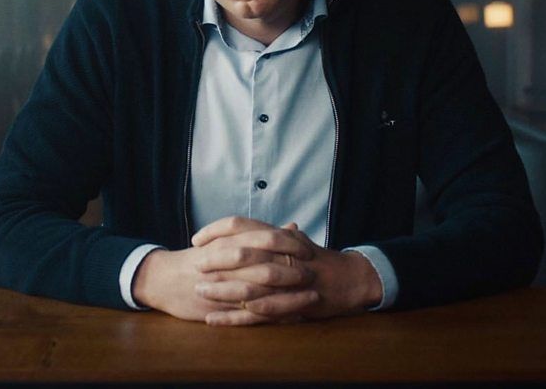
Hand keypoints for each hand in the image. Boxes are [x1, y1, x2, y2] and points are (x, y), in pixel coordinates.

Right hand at [132, 218, 316, 322]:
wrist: (165, 278)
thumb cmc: (201, 257)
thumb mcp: (228, 239)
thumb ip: (263, 233)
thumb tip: (293, 226)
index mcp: (230, 242)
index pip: (265, 239)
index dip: (289, 245)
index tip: (309, 250)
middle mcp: (228, 263)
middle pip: (267, 266)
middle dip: (293, 272)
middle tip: (314, 274)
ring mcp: (224, 287)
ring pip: (262, 293)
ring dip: (288, 296)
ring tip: (311, 298)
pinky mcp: (221, 308)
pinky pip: (251, 314)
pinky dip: (272, 316)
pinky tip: (291, 317)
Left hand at [192, 217, 383, 325]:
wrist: (351, 280)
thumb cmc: (321, 260)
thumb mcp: (296, 241)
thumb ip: (271, 235)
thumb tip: (248, 227)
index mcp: (279, 238)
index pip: (242, 225)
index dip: (216, 230)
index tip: (197, 238)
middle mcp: (282, 256)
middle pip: (242, 254)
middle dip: (214, 260)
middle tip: (193, 265)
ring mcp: (286, 283)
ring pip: (248, 285)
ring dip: (221, 289)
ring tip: (198, 292)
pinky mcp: (289, 306)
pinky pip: (257, 314)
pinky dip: (234, 317)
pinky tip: (214, 320)